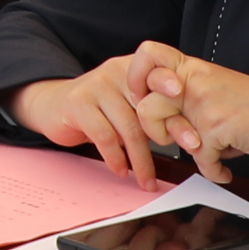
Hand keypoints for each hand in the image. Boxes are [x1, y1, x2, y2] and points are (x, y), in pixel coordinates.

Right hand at [4, 48, 183, 183]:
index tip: (195, 120)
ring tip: (147, 180)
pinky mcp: (78, 103)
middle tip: (188, 152)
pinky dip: (115, 157)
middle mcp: (117, 73)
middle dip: (171, 132)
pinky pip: (104, 135)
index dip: (181, 102)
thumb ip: (152, 114)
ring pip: (129, 127)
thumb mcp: (128, 106)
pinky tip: (120, 169)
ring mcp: (97, 86)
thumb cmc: (98, 109)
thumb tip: (188, 136)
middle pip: (150, 107)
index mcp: (134, 70)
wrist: (52, 104)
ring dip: (141, 159)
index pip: (163, 81)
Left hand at [118, 49, 248, 181]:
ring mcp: (204, 104)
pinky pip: (198, 158)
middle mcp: (195, 81)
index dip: (137, 79)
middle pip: (144, 104)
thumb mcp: (215, 92)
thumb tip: (157, 120)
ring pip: (162, 130)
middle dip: (154, 130)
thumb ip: (186, 101)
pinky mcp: (216, 127)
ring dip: (181, 149)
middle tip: (175, 137)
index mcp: (192, 69)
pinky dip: (213, 169)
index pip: (147, 55)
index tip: (146, 98)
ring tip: (202, 149)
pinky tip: (223, 168)